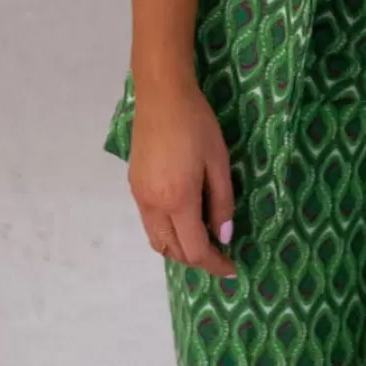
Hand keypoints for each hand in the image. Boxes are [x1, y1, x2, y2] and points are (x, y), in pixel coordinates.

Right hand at [128, 75, 237, 278]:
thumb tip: (223, 236)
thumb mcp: (219, 163)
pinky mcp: (133, 186)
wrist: (161, 96)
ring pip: (157, 241)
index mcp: (177, 200)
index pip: (194, 249)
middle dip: (197, 260)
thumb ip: (221, 203)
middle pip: (173, 251)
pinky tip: (184, 220)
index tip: (231, 268)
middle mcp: (153, 205)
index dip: (214, 264)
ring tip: (203, 239)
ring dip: (180, 249)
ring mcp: (139, 196)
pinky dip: (167, 233)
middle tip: (220, 254)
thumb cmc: (197, 125)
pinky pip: (149, 223)